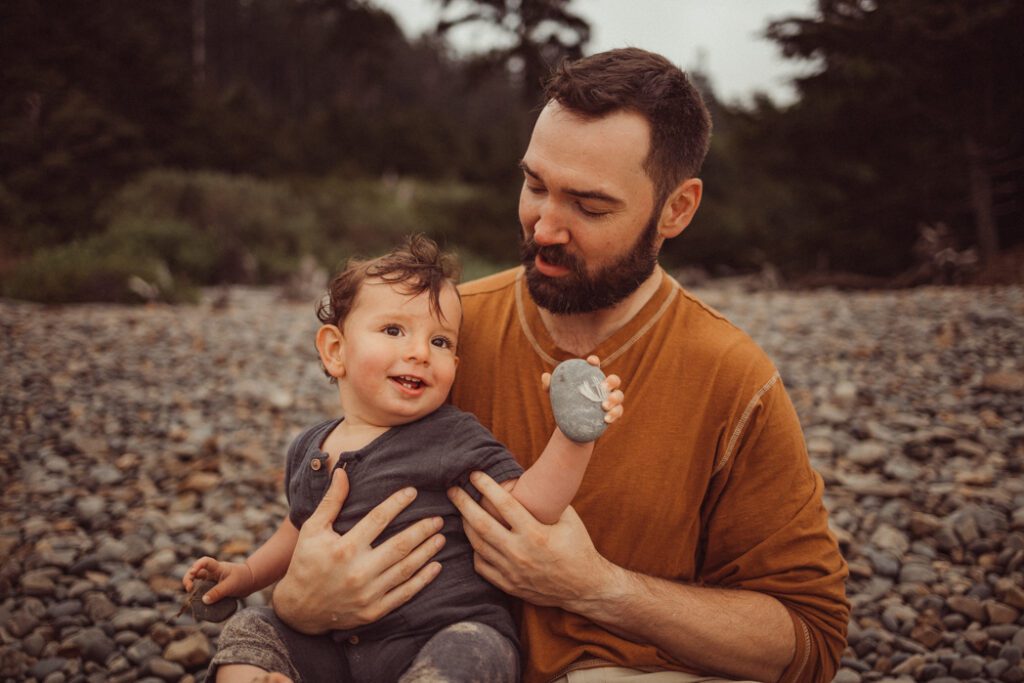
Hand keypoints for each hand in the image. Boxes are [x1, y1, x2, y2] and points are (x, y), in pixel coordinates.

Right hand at [182, 557, 254, 602]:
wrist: (250, 581)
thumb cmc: (242, 579)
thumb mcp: (231, 585)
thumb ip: (218, 592)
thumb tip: (204, 600)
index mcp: (217, 568)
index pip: (205, 562)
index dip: (197, 565)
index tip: (193, 573)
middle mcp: (211, 573)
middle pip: (195, 572)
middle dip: (188, 579)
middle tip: (189, 589)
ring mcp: (212, 581)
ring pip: (197, 583)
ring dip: (192, 589)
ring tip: (191, 597)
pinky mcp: (213, 589)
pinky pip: (203, 592)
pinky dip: (199, 597)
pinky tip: (198, 603)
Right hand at [273, 468, 446, 633]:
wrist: (300, 609)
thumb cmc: (306, 562)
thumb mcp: (313, 529)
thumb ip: (331, 501)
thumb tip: (342, 471)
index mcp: (344, 548)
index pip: (378, 519)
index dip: (397, 503)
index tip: (413, 492)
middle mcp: (358, 571)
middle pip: (399, 546)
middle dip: (422, 530)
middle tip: (438, 518)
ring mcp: (368, 593)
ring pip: (406, 569)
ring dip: (426, 552)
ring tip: (440, 537)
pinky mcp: (374, 611)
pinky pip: (404, 593)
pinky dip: (422, 580)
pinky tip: (435, 566)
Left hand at [448, 470, 613, 609]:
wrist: (584, 588)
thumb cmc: (578, 548)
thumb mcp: (569, 519)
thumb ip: (548, 502)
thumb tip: (530, 481)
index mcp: (535, 534)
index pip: (504, 504)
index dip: (486, 486)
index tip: (474, 474)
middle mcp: (520, 553)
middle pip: (481, 524)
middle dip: (463, 504)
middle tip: (452, 489)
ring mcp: (512, 571)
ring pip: (478, 545)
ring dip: (465, 525)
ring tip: (460, 511)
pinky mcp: (509, 585)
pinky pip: (481, 566)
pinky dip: (475, 550)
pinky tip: (475, 539)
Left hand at [541, 355, 624, 424]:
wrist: (571, 426)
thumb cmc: (564, 405)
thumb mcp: (555, 395)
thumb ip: (550, 385)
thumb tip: (546, 376)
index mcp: (591, 378)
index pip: (595, 366)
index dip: (594, 361)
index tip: (590, 362)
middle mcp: (604, 388)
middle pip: (614, 380)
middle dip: (611, 381)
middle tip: (602, 388)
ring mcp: (611, 401)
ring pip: (619, 396)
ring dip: (614, 399)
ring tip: (604, 406)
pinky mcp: (614, 413)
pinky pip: (618, 412)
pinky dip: (614, 414)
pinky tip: (606, 419)